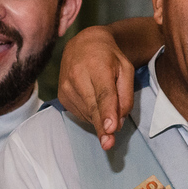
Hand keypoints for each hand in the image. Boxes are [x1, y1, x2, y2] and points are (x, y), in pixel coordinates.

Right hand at [57, 26, 135, 150]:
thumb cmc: (109, 58)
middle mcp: (77, 76)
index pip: (104, 93)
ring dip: (101, 118)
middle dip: (102, 127)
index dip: (107, 112)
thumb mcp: (126, 69)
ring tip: (106, 102)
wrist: (83, 44)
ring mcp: (66, 87)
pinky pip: (80, 114)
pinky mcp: (61, 96)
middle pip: (93, 107)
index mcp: (97, 66)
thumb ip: (126, 95)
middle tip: (108, 144)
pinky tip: (94, 102)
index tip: (109, 128)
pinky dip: (92, 115)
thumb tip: (119, 121)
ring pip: (88, 114)